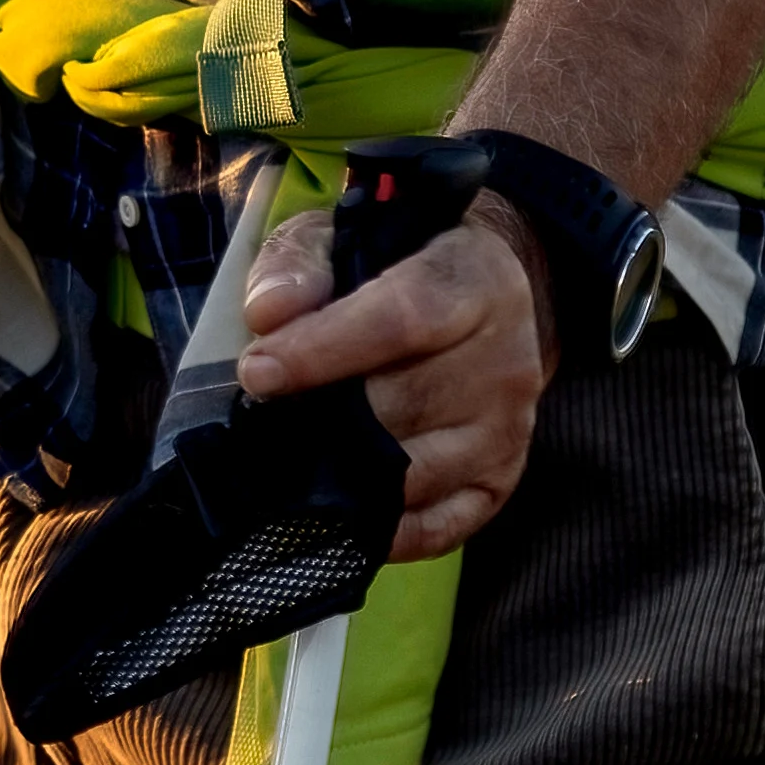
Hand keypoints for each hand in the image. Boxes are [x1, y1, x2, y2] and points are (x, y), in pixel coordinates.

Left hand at [234, 192, 542, 553]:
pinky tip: (334, 514)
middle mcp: (503, 364)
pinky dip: (382, 531)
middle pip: (402, 406)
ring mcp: (507, 432)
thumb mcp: (346, 234)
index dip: (323, 349)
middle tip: (256, 425)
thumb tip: (267, 315)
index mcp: (472, 284)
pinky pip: (439, 527)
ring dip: (343, 477)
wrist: (496, 298)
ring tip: (285, 466)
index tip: (256, 371)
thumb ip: (299, 262)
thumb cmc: (402, 264)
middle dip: (320, 419)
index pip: (400, 321)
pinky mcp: (500, 483)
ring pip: (414, 474)